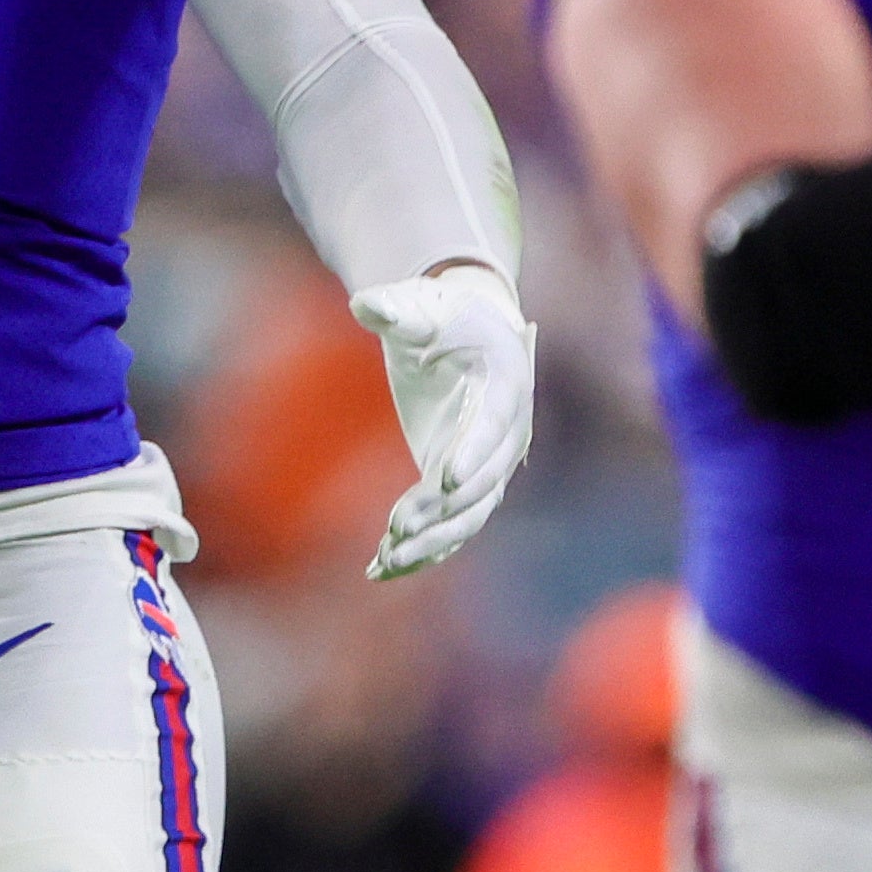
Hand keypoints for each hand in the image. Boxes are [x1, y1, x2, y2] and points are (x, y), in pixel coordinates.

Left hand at [352, 261, 536, 578]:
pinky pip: (451, 524)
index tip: (445, 477)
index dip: (472, 452)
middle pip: (483, 481)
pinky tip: (380, 568)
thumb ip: (396, 308)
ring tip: (386, 559)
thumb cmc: (445, 314)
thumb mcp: (422, 305)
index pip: (494, 423)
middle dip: (443, 507)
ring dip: (432, 540)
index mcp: (505, 382)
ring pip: (468, 514)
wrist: (467, 332)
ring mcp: (488, 462)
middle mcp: (507, 431)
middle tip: (399, 527)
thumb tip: (364, 303)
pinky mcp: (463, 482)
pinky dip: (423, 548)